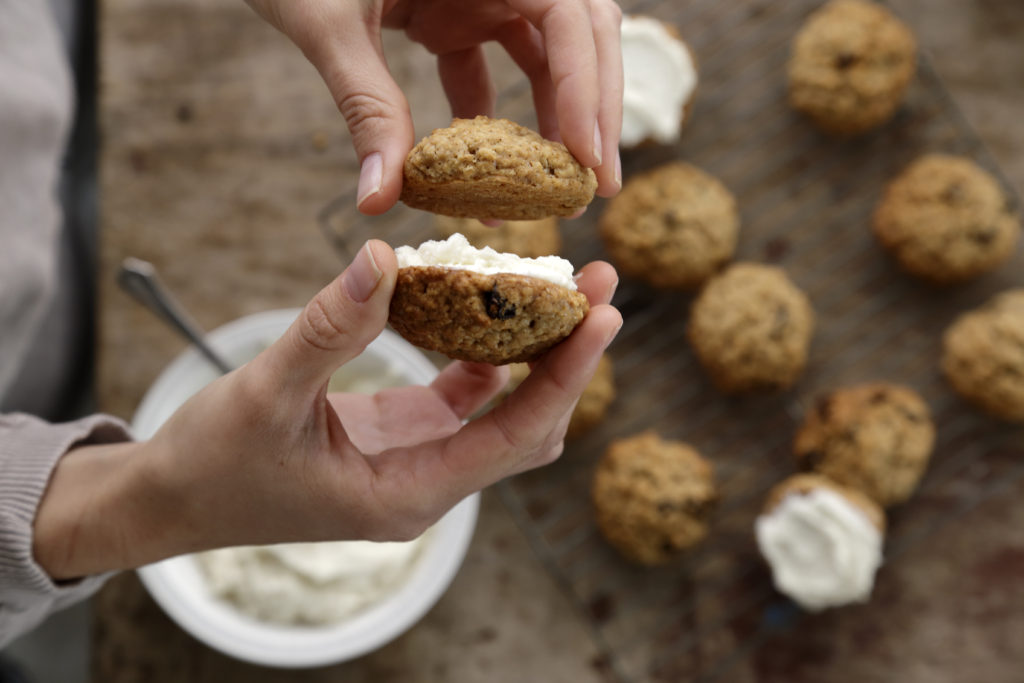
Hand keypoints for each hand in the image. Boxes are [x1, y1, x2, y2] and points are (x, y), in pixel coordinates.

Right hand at [33, 241, 620, 578]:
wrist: (174, 499)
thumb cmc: (214, 463)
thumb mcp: (266, 393)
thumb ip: (327, 328)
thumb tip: (383, 256)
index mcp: (407, 494)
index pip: (515, 437)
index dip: (565, 377)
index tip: (603, 317)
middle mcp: (427, 484)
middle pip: (527, 426)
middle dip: (568, 360)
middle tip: (599, 287)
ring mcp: (418, 461)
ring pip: (502, 411)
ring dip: (535, 353)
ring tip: (564, 286)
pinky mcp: (402, 436)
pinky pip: (462, 396)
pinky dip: (483, 353)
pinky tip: (491, 305)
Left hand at [244, 0, 623, 212]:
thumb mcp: (330, 25)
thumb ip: (364, 106)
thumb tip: (379, 199)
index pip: (568, 14)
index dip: (586, 85)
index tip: (582, 156)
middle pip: (579, 35)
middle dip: (594, 109)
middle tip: (597, 184)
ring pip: (548, 55)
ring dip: (558, 120)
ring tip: (558, 189)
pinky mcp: (457, 15)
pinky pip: (495, 68)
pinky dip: (497, 121)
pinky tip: (491, 177)